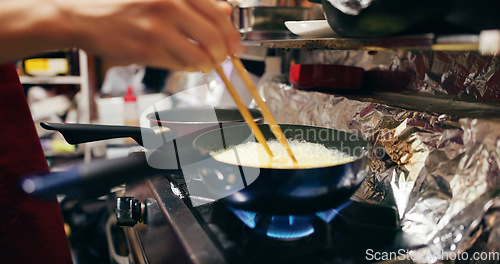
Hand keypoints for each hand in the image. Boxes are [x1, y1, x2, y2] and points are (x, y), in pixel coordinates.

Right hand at [1, 0, 241, 71]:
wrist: (87, 17)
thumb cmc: (127, 7)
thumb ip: (197, 3)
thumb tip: (226, 11)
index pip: (220, 13)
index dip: (233, 34)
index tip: (236, 46)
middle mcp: (169, 5)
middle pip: (214, 37)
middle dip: (224, 54)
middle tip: (223, 59)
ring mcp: (157, 28)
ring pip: (200, 55)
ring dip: (208, 64)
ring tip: (205, 64)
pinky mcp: (147, 50)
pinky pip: (180, 65)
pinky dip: (189, 68)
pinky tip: (187, 64)